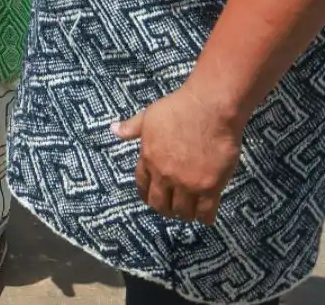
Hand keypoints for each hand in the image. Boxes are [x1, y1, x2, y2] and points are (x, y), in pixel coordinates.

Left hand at [112, 83, 244, 224]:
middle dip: (164, 208)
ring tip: (188, 211)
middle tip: (172, 207)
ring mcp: (188, 183)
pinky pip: (205, 212)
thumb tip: (113, 129)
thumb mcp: (149, 116)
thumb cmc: (179, 108)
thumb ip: (132, 127)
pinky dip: (204, 217)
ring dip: (184, 213)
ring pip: (182, 211)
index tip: (153, 197)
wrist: (210, 108)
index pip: (142, 186)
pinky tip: (205, 216)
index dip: (147, 194)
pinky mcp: (210, 187)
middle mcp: (165, 175)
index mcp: (148, 159)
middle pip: (160, 205)